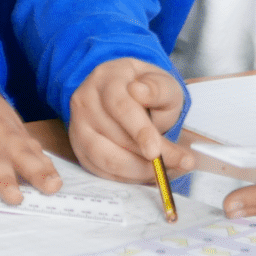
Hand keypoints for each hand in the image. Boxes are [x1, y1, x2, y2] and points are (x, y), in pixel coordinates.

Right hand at [66, 58, 195, 182]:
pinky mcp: (79, 147)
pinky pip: (100, 170)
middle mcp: (85, 100)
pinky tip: (145, 173)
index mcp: (107, 78)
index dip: (140, 131)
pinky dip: (126, 177)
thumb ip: (158, 89)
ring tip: (163, 171)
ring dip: (137, 170)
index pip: (120, 106)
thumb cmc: (146, 90)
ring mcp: (78, 125)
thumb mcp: (162, 83)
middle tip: (177, 164)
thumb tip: (140, 92)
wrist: (130, 95)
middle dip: (147, 157)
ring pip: (103, 157)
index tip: (156, 152)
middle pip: (113, 135)